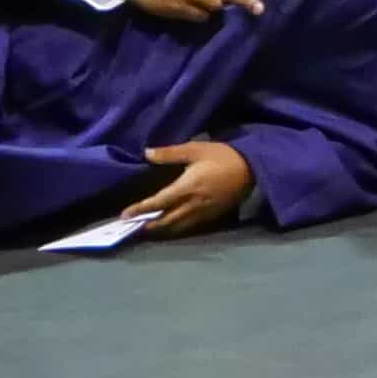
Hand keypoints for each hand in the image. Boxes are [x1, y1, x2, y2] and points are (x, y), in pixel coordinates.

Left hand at [131, 138, 257, 234]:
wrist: (251, 168)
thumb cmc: (222, 155)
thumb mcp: (195, 149)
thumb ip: (170, 153)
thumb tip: (147, 153)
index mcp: (187, 187)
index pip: (158, 202)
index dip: (140, 209)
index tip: (125, 215)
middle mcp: (193, 204)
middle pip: (166, 220)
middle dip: (148, 225)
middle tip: (132, 227)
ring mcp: (203, 213)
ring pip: (178, 227)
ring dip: (161, 229)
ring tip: (148, 228)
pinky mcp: (212, 216)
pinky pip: (190, 226)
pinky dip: (177, 228)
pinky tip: (172, 225)